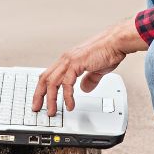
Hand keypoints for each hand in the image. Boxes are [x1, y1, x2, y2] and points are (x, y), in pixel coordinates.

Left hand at [30, 19, 146, 116]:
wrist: (116, 42)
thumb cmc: (108, 51)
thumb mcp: (97, 69)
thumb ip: (89, 79)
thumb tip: (84, 88)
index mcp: (68, 60)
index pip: (48, 75)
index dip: (42, 88)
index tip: (40, 100)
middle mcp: (65, 59)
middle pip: (44, 78)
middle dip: (39, 95)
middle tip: (36, 108)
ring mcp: (69, 60)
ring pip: (52, 82)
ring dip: (51, 99)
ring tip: (52, 111)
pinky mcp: (76, 63)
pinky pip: (66, 83)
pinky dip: (67, 96)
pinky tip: (70, 105)